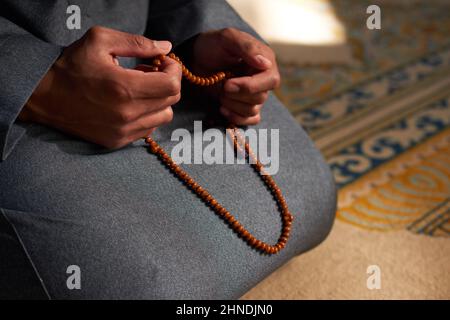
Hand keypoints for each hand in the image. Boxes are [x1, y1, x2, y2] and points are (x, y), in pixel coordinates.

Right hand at [19, 26, 181, 148]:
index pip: (172, 85)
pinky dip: (147, 115)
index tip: (161, 62)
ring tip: (139, 89)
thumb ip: (137, 43)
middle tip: (148, 72)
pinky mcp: (117, 141)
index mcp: (125, 88)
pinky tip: (130, 104)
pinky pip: (148, 129)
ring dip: (159, 100)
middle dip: (167, 82)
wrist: (43, 96)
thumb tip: (166, 47)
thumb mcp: (100, 41)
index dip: (173, 70)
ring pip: (163, 117)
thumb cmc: (71, 65)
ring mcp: (122, 131)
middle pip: (171, 100)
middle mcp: (127, 114)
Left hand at [191, 28, 279, 124]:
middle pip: (260, 97)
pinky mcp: (245, 106)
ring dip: (233, 104)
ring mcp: (255, 94)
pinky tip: (222, 108)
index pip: (271, 80)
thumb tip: (266, 64)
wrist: (196, 58)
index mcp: (265, 60)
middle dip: (237, 95)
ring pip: (253, 110)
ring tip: (220, 92)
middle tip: (222, 86)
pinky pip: (250, 120)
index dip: (250, 86)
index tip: (228, 83)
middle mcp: (263, 79)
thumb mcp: (227, 38)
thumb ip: (246, 47)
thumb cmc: (212, 45)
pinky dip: (236, 117)